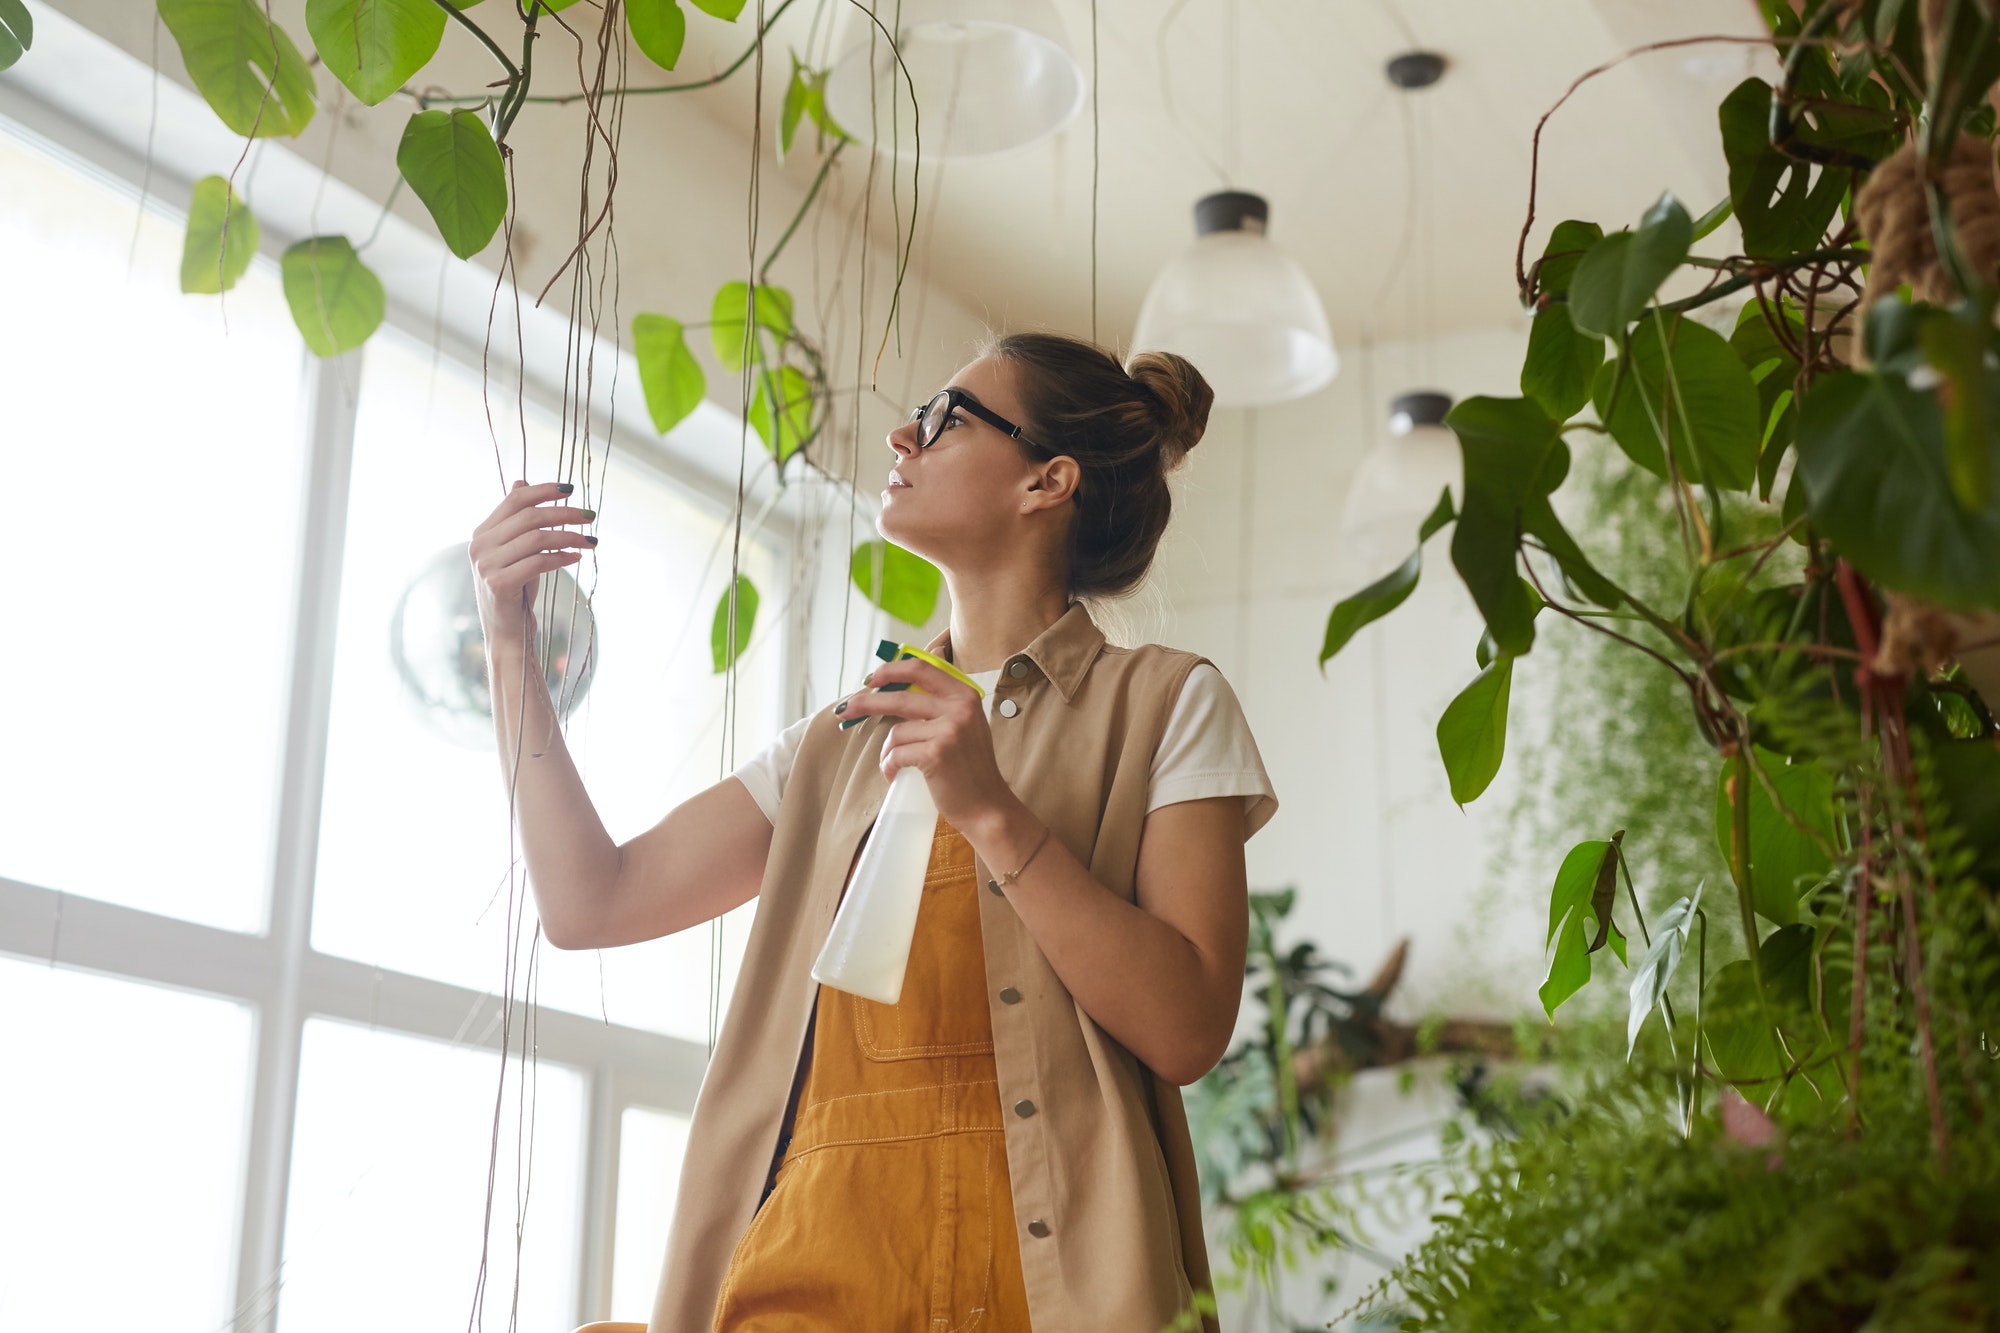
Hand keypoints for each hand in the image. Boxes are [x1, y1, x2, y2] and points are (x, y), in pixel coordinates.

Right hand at [470, 479, 597, 648]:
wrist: (507, 632)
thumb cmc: (516, 589)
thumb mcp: (515, 550)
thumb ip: (516, 520)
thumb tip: (522, 481)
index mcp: (482, 532)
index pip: (515, 499)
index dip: (544, 490)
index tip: (571, 489)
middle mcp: (479, 545)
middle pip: (529, 516)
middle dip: (564, 513)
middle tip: (590, 516)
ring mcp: (486, 564)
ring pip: (537, 538)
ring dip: (569, 536)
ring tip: (591, 540)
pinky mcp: (499, 583)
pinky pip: (538, 562)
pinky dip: (562, 557)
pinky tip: (576, 557)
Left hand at [835, 657, 1027, 839]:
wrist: (987, 807)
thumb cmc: (970, 769)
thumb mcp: (965, 725)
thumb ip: (940, 704)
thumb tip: (901, 684)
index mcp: (965, 695)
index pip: (921, 668)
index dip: (891, 670)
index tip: (871, 679)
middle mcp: (960, 708)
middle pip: (899, 697)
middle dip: (866, 702)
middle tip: (846, 710)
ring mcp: (949, 730)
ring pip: (896, 732)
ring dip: (887, 751)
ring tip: (893, 766)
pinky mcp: (936, 754)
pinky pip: (896, 754)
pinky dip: (889, 767)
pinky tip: (895, 775)